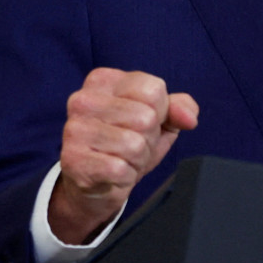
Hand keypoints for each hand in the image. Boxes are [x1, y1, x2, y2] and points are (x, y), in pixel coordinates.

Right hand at [48, 68, 198, 243]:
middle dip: (148, 139)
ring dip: (138, 159)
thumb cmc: (129, 144)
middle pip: (146, 118)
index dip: (159, 112)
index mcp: (103, 80)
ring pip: (134, 145)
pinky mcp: (73, 160)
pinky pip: (120, 169)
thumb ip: (179, 108)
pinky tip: (112, 174)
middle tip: (132, 145)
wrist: (99, 182)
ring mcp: (74, 130)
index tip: (142, 122)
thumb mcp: (160, 119)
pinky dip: (125, 176)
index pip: (153, 90)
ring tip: (123, 158)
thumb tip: (189, 118)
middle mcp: (83, 100)